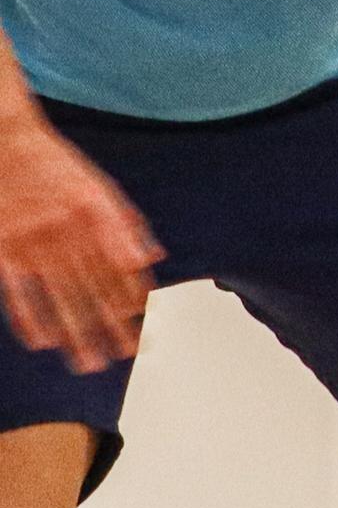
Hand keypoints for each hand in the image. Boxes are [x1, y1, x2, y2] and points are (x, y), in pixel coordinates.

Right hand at [0, 120, 160, 373]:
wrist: (7, 142)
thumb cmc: (57, 167)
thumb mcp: (101, 188)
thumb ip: (127, 225)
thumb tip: (152, 260)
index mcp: (100, 218)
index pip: (123, 269)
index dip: (135, 302)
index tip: (146, 328)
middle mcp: (71, 234)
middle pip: (95, 290)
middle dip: (112, 327)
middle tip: (126, 357)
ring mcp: (35, 243)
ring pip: (60, 298)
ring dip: (75, 334)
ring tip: (89, 364)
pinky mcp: (4, 249)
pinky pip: (18, 292)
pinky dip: (28, 318)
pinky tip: (42, 343)